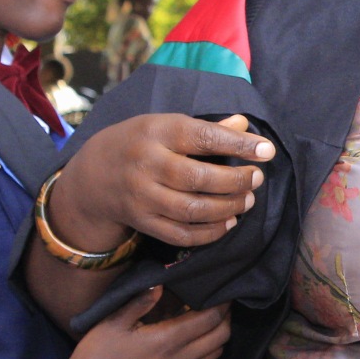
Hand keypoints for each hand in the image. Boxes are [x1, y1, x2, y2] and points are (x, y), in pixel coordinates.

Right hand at [39, 287, 232, 358]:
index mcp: (167, 341)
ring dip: (218, 338)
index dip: (221, 305)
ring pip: (214, 356)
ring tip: (210, 323)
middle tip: (220, 305)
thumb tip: (161, 285)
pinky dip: (207, 356)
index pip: (208, 320)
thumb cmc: (96, 355)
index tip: (222, 293)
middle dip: (225, 319)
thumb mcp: (114, 322)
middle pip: (220, 338)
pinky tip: (196, 346)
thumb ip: (141, 302)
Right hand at [51, 114, 272, 250]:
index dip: (239, 144)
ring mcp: (142, 196)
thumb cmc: (141, 143)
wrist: (93, 175)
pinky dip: (209, 232)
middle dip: (235, 180)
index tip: (266, 150)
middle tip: (255, 178)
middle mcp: (147, 164)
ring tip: (246, 200)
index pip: (203, 137)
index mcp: (156, 132)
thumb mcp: (165, 125)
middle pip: (198, 178)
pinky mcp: (142, 221)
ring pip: (192, 209)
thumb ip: (206, 128)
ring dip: (227, 208)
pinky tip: (228, 223)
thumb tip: (244, 125)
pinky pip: (181, 234)